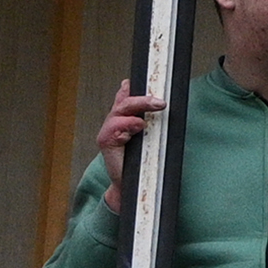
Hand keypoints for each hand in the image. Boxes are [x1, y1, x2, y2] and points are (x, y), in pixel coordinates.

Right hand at [89, 84, 163, 213]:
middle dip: (142, 98)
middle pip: (123, 103)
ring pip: (118, 113)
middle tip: (161, 101)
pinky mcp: (106, 145)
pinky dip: (125, 126)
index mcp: (124, 119)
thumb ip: (154, 121)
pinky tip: (136, 127)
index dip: (129, 88)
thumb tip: (160, 101)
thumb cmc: (143, 162)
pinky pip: (112, 130)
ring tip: (151, 112)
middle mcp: (114, 123)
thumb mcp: (153, 137)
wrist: (135, 187)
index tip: (137, 80)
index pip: (124, 97)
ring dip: (136, 108)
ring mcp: (109, 133)